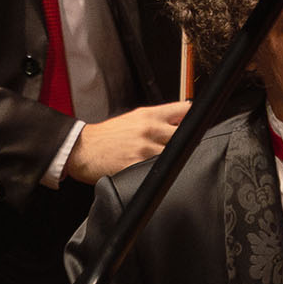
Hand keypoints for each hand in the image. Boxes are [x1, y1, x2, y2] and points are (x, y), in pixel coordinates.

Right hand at [68, 101, 185, 183]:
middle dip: (186, 143)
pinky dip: (160, 173)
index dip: (195, 118)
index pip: (184, 110)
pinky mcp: (137, 166)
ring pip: (174, 155)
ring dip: (174, 161)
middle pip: (185, 135)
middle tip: (182, 150)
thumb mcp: (133, 117)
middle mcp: (149, 129)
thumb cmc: (107, 135)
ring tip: (165, 163)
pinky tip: (155, 173)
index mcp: (149, 115)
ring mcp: (144, 149)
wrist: (83, 149)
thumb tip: (182, 119)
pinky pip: (158, 172)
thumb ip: (158, 117)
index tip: (200, 125)